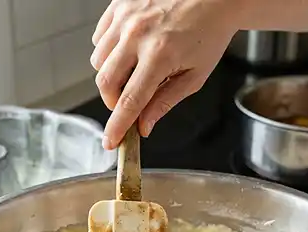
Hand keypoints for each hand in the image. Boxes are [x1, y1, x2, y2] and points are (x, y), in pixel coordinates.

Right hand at [91, 0, 236, 148]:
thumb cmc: (209, 33)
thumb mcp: (195, 75)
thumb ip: (166, 102)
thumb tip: (144, 126)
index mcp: (160, 55)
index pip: (130, 101)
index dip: (117, 126)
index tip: (110, 141)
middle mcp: (138, 34)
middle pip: (106, 82)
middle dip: (113, 101)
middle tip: (129, 103)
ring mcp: (126, 17)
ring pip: (98, 61)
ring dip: (111, 75)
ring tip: (135, 69)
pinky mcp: (120, 4)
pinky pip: (99, 38)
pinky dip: (109, 51)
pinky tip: (129, 49)